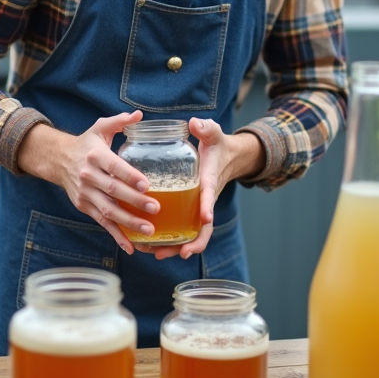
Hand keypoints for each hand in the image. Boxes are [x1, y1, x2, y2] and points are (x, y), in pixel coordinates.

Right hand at [18, 111, 159, 253]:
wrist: (58, 159)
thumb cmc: (87, 143)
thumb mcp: (100, 128)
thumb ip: (120, 121)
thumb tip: (139, 115)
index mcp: (95, 155)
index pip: (114, 167)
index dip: (130, 176)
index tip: (147, 184)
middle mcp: (88, 175)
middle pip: (113, 191)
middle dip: (135, 201)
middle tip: (156, 208)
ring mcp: (85, 193)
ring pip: (108, 210)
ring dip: (128, 222)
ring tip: (149, 230)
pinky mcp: (84, 206)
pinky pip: (101, 223)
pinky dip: (116, 236)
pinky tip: (130, 248)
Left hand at [145, 118, 262, 260]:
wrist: (227, 157)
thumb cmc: (216, 145)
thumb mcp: (213, 133)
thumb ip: (206, 128)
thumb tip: (195, 123)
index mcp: (209, 181)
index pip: (209, 196)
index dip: (207, 207)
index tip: (205, 218)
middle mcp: (205, 200)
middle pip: (204, 228)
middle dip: (195, 242)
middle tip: (182, 253)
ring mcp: (197, 208)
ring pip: (191, 234)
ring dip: (177, 247)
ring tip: (158, 254)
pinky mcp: (190, 211)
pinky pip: (182, 230)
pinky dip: (171, 241)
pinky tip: (151, 247)